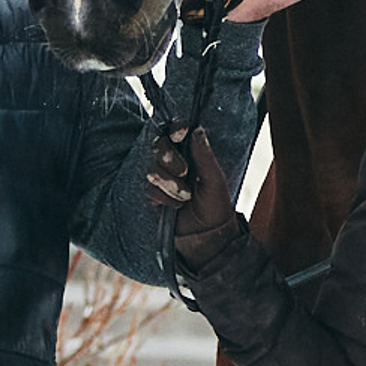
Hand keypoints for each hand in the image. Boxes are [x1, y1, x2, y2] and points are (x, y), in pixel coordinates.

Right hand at [144, 125, 240, 262]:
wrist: (207, 236)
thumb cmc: (216, 206)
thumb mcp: (214, 181)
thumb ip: (204, 156)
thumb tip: (197, 130)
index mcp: (190, 153)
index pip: (175, 131)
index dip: (174, 129)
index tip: (180, 134)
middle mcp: (174, 162)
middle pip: (158, 146)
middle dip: (169, 159)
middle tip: (185, 172)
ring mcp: (161, 178)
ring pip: (152, 169)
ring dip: (169, 183)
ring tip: (186, 196)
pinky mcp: (152, 194)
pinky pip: (149, 188)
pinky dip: (163, 197)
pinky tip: (176, 205)